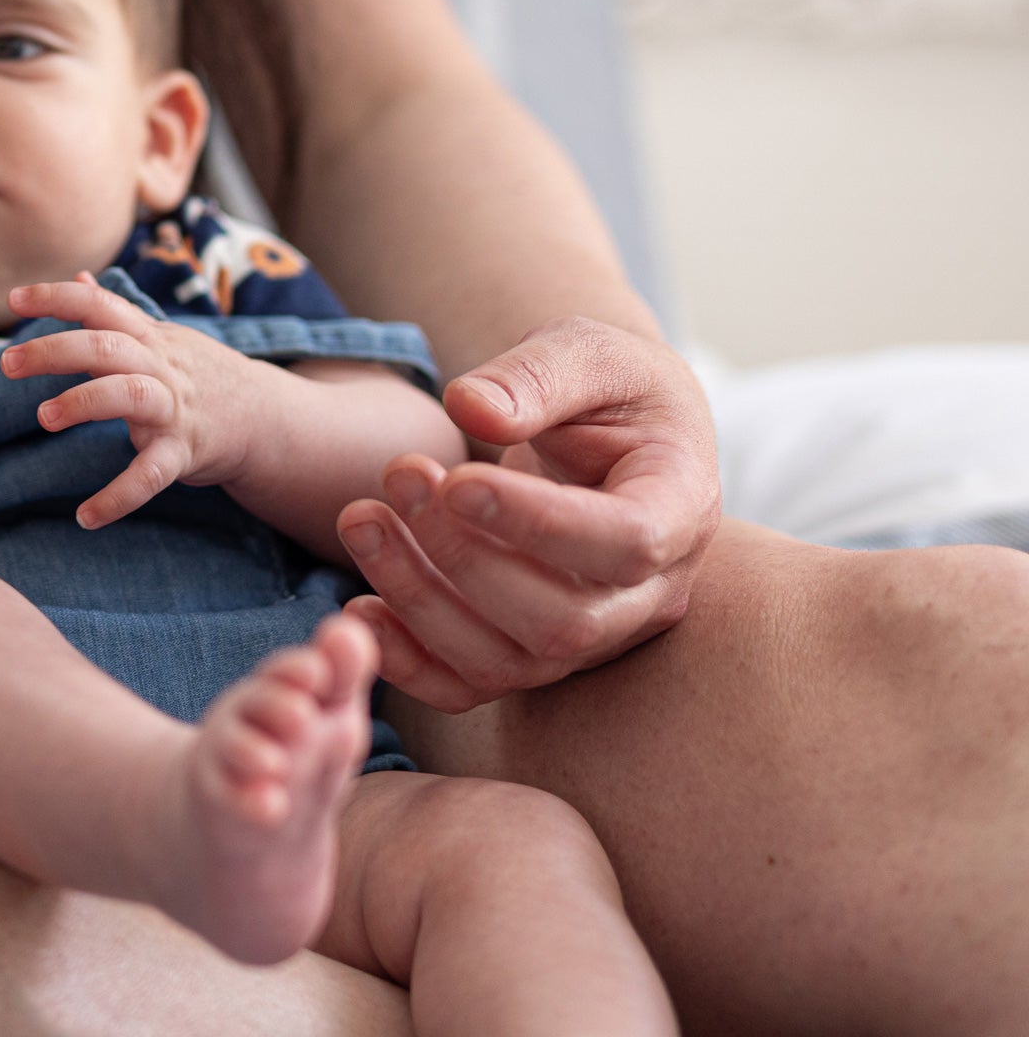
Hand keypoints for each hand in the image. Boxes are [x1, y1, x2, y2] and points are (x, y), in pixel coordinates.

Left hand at [0, 275, 274, 527]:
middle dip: (56, 350)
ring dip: (83, 403)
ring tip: (44, 417)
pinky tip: (86, 517)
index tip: (14, 299)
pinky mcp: (184, 452)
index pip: (100, 303)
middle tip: (8, 363)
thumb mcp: (159, 336)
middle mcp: (160, 365)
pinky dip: (119, 496)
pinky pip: (151, 474)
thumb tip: (79, 277)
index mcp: (147, 336)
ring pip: (128, 395)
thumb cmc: (197, 373)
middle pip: (106, 345)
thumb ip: (116, 311)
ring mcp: (174, 408)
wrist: (264, 418)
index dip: (57, 296)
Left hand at [336, 317, 721, 710]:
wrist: (607, 430)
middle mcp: (648, 593)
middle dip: (464, 557)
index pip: (625, 544)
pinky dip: (412, 661)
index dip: (538, 525)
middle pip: (562, 620)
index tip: (456, 481)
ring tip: (360, 519)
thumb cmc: (605, 385)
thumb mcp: (585, 351)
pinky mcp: (536, 650)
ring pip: (511, 660)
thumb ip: (535, 375)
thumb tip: (468, 407)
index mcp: (679, 507)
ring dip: (422, 599)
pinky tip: (357, 609)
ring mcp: (594, 634)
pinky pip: (475, 685)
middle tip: (398, 473)